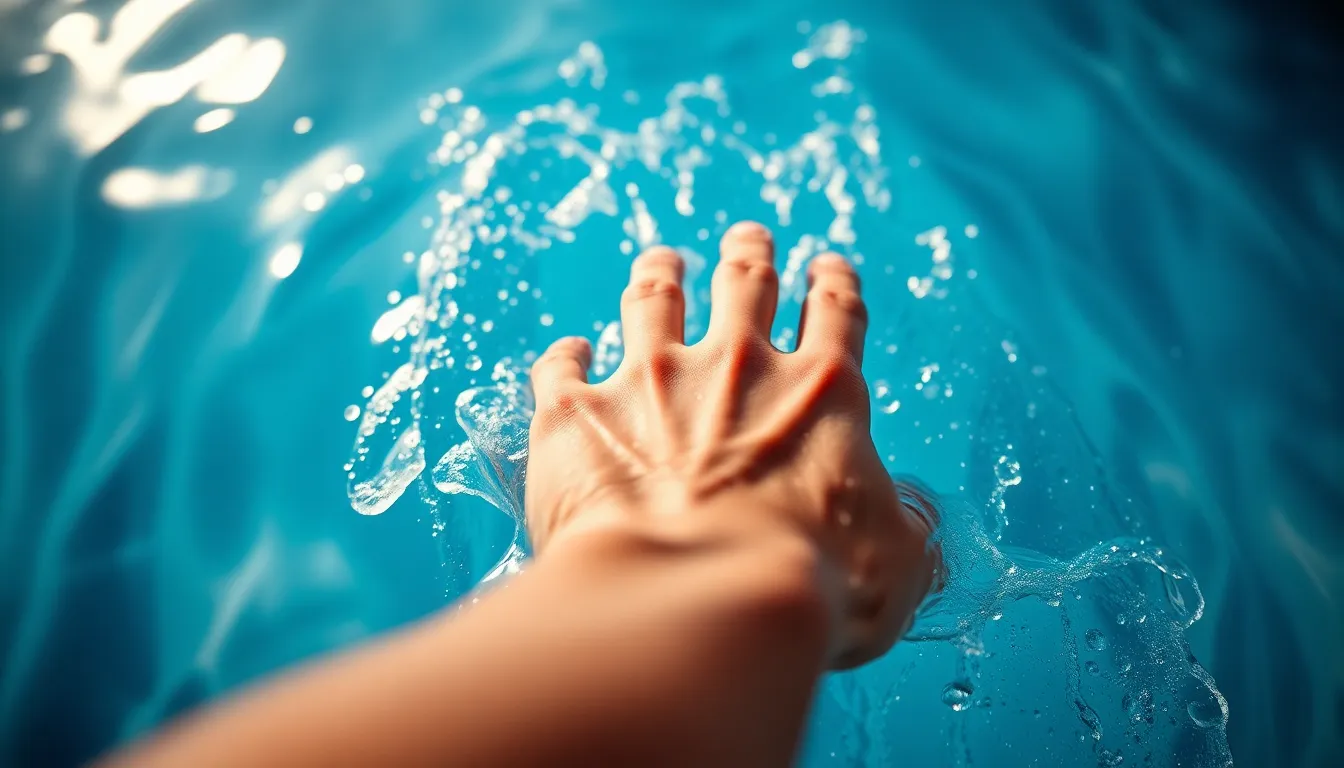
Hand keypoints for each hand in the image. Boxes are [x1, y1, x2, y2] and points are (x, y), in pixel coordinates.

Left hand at [525, 221, 936, 668]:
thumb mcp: (896, 562)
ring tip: (662, 259)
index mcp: (820, 392)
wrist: (701, 598)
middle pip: (745, 281)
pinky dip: (565, 355)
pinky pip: (560, 367)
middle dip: (750, 253)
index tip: (828, 267)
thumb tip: (911, 514)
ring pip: (653, 297)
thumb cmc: (810, 585)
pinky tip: (569, 352)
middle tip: (749, 235)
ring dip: (660, 273)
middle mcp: (736, 367)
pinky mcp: (576, 413)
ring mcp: (650, 380)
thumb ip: (905, 527)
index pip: (836, 314)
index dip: (833, 285)